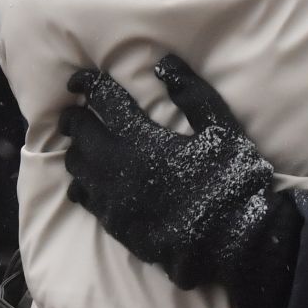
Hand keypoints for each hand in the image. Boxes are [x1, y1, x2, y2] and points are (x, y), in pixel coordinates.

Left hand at [60, 55, 273, 289]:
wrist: (233, 244)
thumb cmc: (231, 181)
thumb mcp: (221, 129)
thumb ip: (191, 94)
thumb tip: (164, 64)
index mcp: (142, 139)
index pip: (103, 101)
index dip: (88, 84)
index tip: (79, 78)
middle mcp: (118, 167)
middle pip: (80, 133)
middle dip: (74, 116)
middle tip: (76, 109)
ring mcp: (113, 199)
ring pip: (76, 166)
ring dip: (77, 147)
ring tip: (83, 141)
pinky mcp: (115, 224)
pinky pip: (85, 197)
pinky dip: (82, 181)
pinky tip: (89, 179)